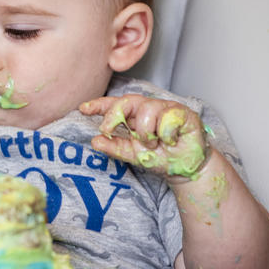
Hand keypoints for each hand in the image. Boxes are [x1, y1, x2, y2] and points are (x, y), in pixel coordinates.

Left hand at [79, 94, 209, 179]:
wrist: (185, 168)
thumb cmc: (161, 157)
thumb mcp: (134, 154)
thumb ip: (115, 147)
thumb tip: (95, 141)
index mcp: (134, 115)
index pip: (115, 105)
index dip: (99, 105)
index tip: (83, 109)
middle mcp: (148, 108)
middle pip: (127, 101)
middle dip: (115, 115)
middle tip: (109, 130)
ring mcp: (166, 108)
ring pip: (147, 110)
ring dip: (147, 133)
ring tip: (155, 144)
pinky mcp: (184, 112)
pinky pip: (168, 118)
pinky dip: (167, 134)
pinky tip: (171, 140)